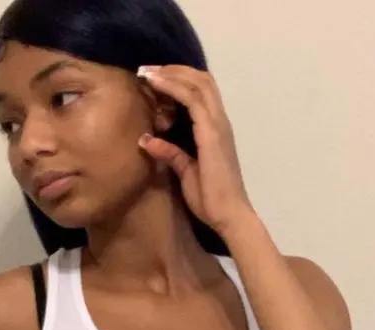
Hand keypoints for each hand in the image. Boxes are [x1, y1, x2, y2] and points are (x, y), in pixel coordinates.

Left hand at [137, 65, 254, 234]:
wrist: (228, 215)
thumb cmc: (210, 199)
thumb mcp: (184, 172)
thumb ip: (170, 154)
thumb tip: (146, 139)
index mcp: (215, 129)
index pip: (201, 92)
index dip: (178, 80)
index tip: (154, 78)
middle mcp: (219, 121)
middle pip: (201, 80)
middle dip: (173, 70)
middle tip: (148, 70)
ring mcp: (218, 125)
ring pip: (198, 83)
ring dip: (171, 73)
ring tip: (149, 72)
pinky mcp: (212, 133)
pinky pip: (192, 100)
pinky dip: (173, 87)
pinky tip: (156, 84)